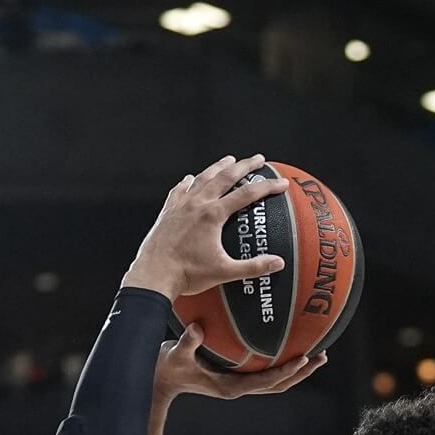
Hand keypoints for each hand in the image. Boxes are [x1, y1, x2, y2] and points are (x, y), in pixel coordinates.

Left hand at [123, 154, 289, 299]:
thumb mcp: (224, 271)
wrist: (153, 275)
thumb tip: (277, 263)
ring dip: (217, 167)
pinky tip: (189, 179)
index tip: (281, 183)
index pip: (247, 194)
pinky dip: (187, 182)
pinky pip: (179, 190)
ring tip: (228, 160)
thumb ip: (252, 267)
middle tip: (258, 159)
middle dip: (245, 166)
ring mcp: (180, 206)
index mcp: (213, 215)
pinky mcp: (167, 212)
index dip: (266, 187)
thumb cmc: (186, 274)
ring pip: (202, 178)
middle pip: (225, 177)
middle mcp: (197, 204)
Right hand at [157, 322, 327, 399]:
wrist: (161, 379)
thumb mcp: (175, 354)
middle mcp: (239, 387)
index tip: (303, 359)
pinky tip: (289, 345)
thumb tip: (198, 329)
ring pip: (276, 380)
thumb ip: (187, 343)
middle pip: (279, 384)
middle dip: (302, 372)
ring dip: (297, 370)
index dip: (287, 372)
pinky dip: (281, 362)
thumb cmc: (168, 368)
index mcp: (231, 387)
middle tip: (321, 356)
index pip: (266, 382)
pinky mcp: (236, 376)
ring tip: (316, 354)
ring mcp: (239, 383)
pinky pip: (265, 370)